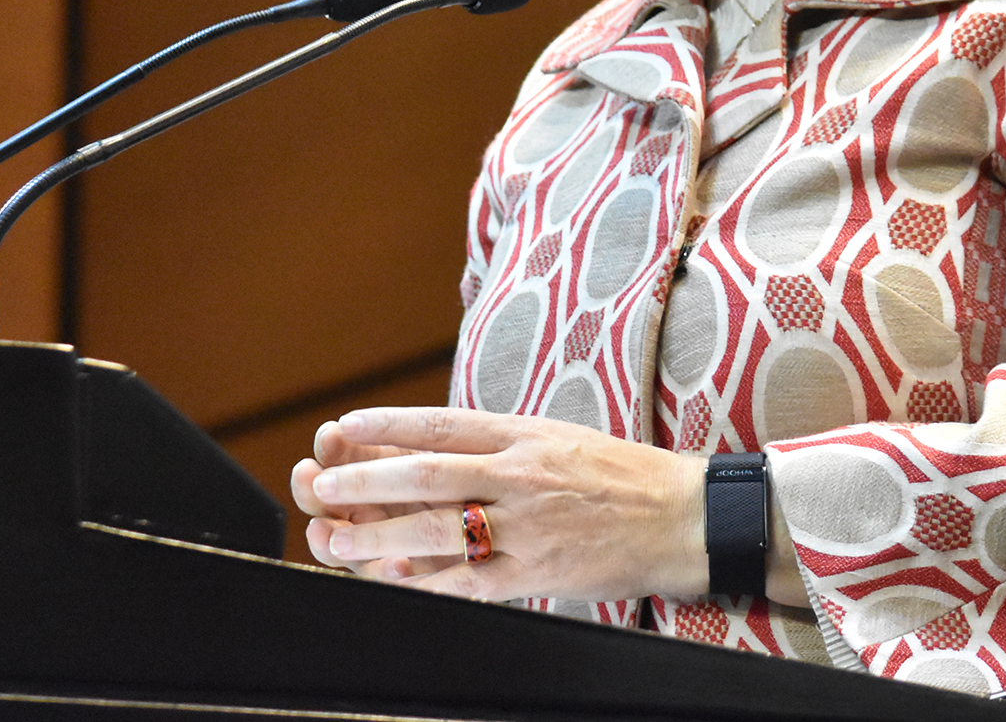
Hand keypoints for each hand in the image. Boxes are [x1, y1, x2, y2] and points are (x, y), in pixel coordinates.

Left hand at [299, 406, 709, 602]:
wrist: (683, 517)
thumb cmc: (620, 475)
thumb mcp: (557, 437)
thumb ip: (499, 444)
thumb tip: (431, 447)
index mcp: (523, 434)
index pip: (442, 423)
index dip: (387, 424)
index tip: (344, 424)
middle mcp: (520, 474)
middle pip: (428, 474)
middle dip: (367, 480)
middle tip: (322, 484)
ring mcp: (528, 525)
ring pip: (438, 528)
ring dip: (379, 535)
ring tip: (337, 539)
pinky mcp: (538, 571)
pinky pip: (468, 580)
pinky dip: (424, 581)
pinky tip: (391, 581)